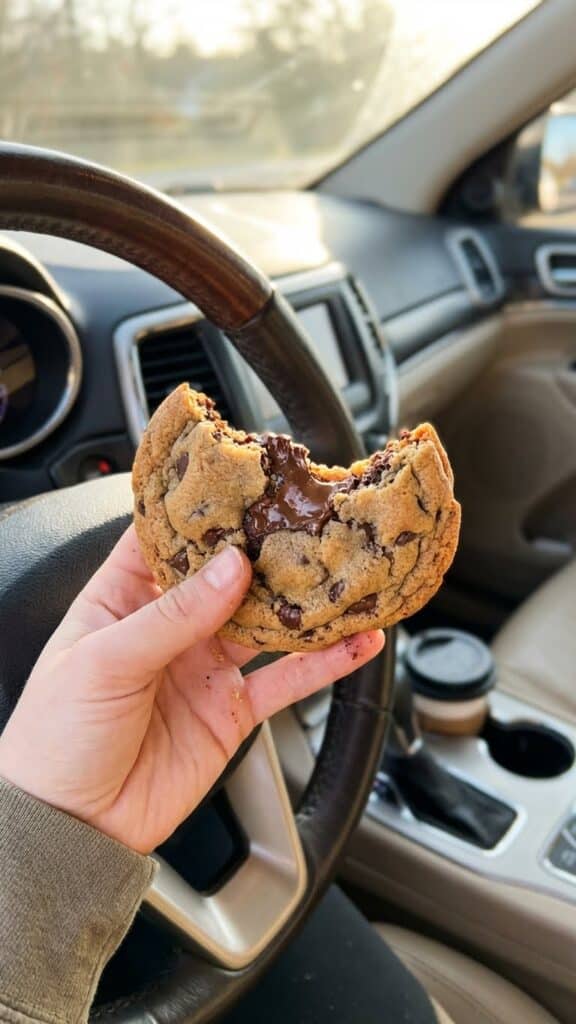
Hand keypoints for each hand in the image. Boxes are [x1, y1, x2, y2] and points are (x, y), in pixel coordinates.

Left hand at [0, 526, 383, 852]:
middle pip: (227, 575)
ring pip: (265, 623)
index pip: (166, 537)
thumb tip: (231, 567)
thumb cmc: (55, 737)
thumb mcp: (105, 661)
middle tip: (310, 521)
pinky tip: (355, 643)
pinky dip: (324, 664)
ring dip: (304, 603)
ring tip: (345, 576)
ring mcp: (204, 667)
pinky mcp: (232, 710)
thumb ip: (174, 615)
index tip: (243, 481)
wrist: (71, 827)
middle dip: (266, 550)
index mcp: (123, 598)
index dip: (203, 510)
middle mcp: (169, 626)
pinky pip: (286, 681)